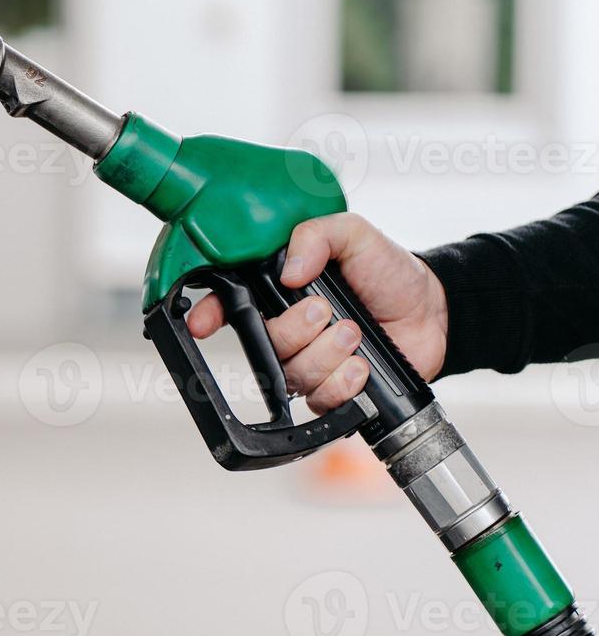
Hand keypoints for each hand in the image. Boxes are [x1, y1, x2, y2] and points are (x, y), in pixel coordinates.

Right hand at [186, 212, 447, 413]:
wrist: (433, 311)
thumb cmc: (391, 273)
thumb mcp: (355, 235)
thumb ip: (317, 235)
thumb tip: (289, 270)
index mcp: (283, 293)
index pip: (232, 306)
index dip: (209, 315)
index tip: (202, 323)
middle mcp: (289, 331)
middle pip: (264, 343)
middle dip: (296, 329)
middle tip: (326, 311)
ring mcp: (308, 363)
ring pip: (292, 374)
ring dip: (326, 354)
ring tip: (355, 335)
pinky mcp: (331, 392)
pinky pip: (319, 399)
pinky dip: (342, 383)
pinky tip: (361, 366)